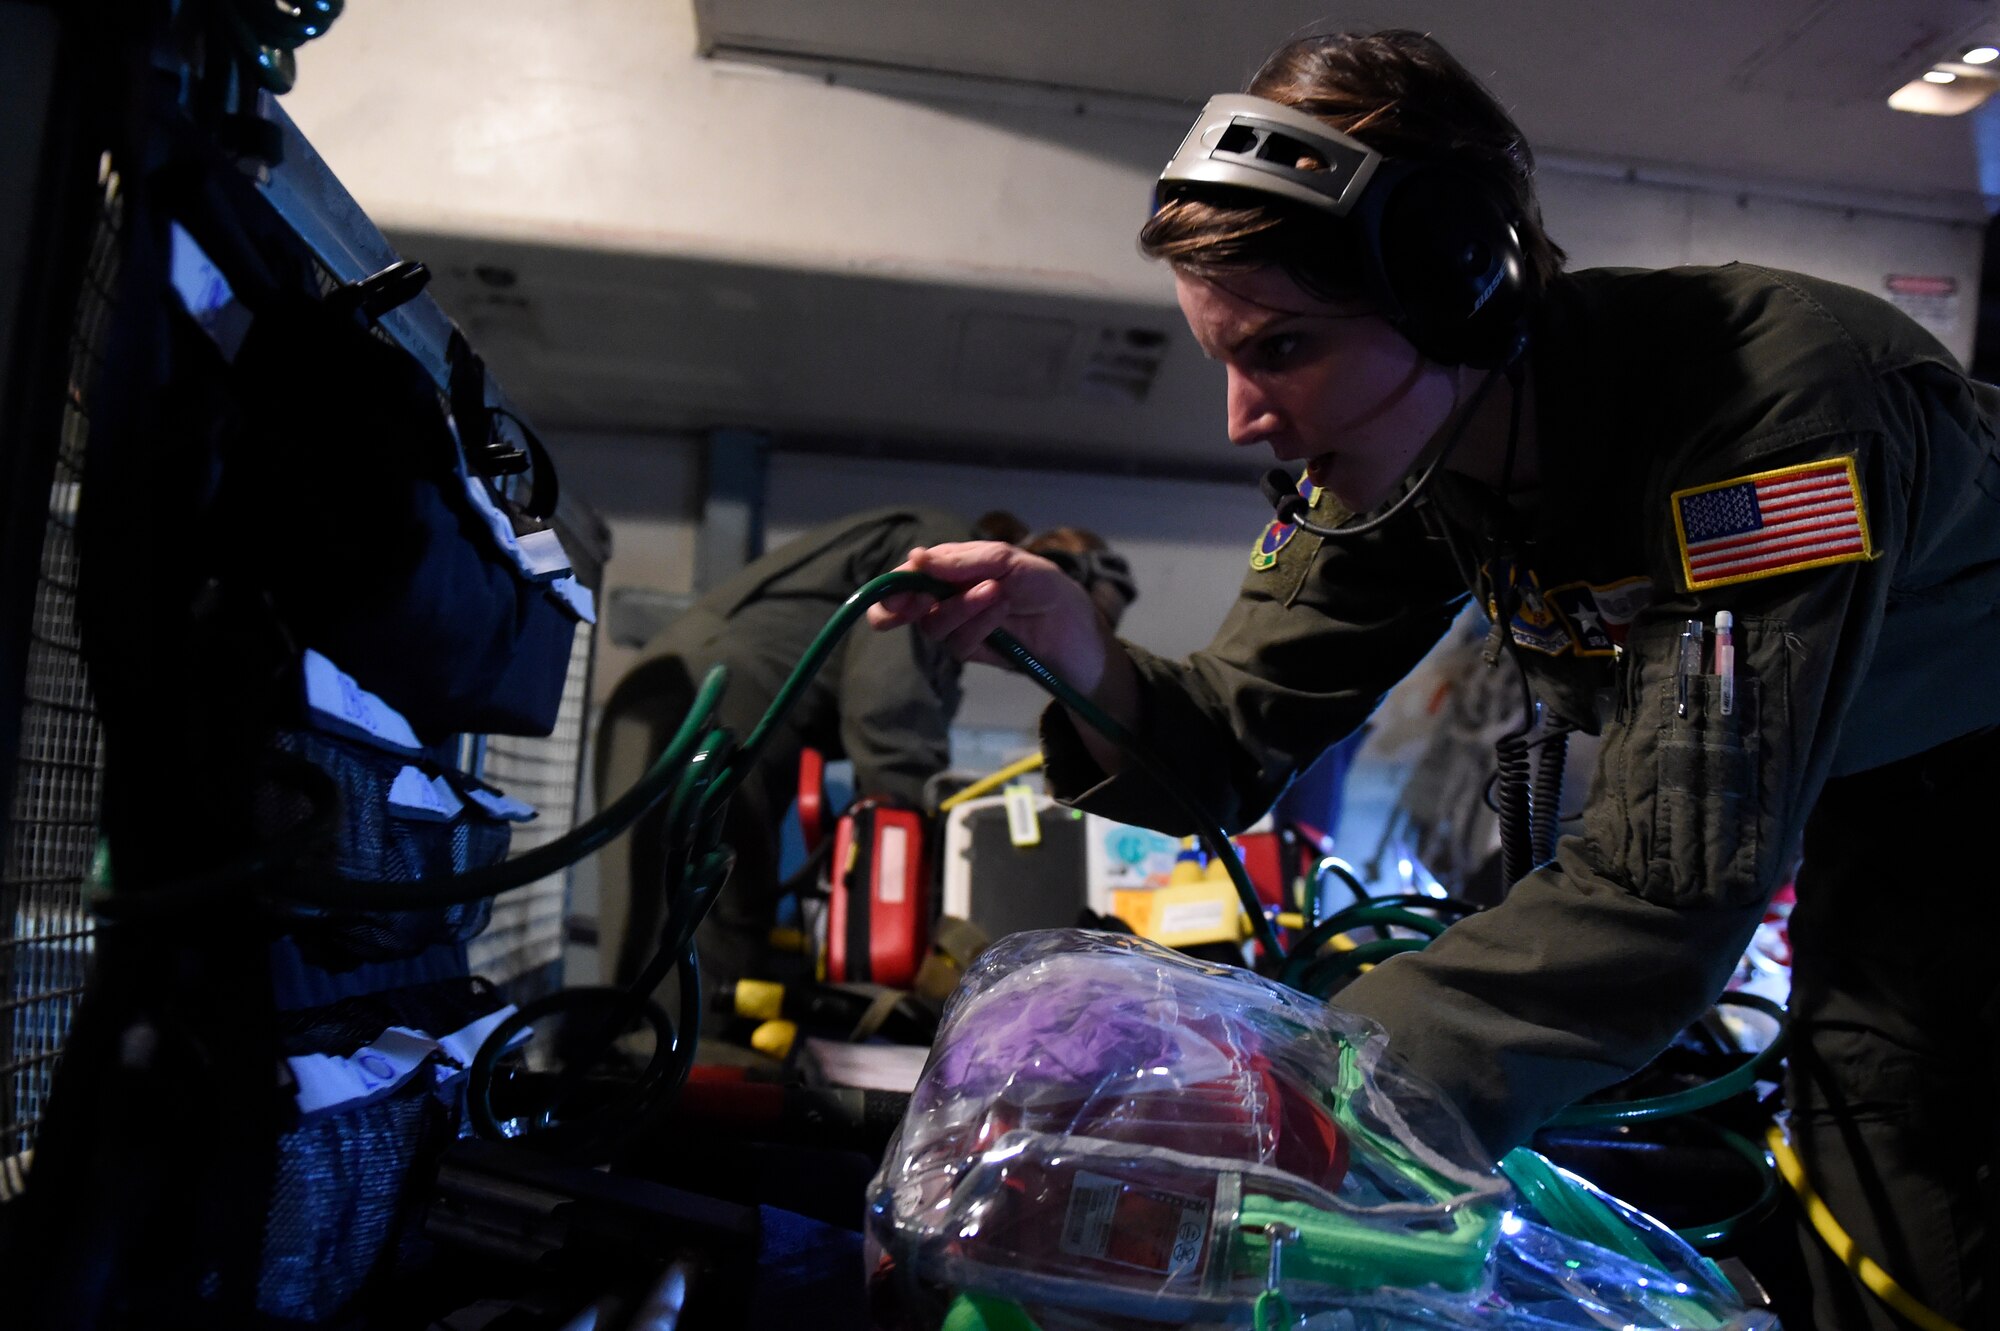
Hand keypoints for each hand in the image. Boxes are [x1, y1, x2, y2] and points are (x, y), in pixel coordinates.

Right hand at [867, 542, 1117, 694]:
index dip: (897, 583)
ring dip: (960, 607)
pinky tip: (1002, 610)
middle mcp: (949, 596)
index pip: (912, 574)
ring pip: (933, 625)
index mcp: (953, 568)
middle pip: (906, 606)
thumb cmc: (1046, 588)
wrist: (1079, 631)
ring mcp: (959, 626)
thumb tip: (916, 558)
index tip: (896, 592)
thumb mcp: (1010, 562)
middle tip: (919, 602)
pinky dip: (978, 624)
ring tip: (995, 592)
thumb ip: (965, 561)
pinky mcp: (973, 651)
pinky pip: (958, 642)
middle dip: (907, 605)